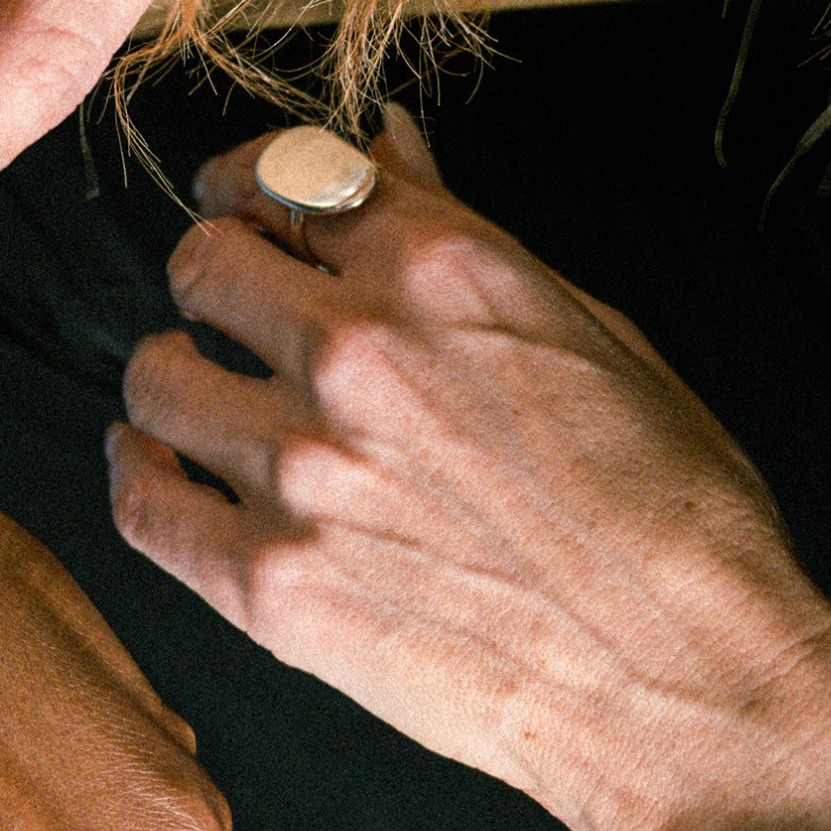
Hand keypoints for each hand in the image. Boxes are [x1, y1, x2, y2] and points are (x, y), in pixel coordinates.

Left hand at [105, 113, 830, 830]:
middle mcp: (360, 350)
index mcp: (447, 269)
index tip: (240, 204)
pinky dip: (140, 478)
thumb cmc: (674, 514)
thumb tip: (386, 146)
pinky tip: (159, 472)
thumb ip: (464, 237)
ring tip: (200, 403)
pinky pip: (142, 502)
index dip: (254, 185)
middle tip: (229, 315)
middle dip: (214, 277)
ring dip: (174, 380)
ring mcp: (304, 468)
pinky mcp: (271, 583)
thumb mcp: (595, 334)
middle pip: (201, 262)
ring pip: (155, 375)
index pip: (289, 175)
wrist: (689, 684)